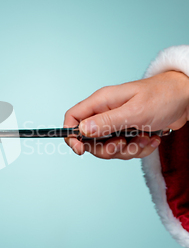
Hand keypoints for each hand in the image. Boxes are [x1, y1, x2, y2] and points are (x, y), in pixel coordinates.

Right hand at [64, 71, 188, 158]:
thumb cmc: (162, 97)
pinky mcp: (128, 132)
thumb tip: (81, 131)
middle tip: (123, 143)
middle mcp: (106, 112)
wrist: (186, 99)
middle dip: (107, 149)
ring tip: (145, 138)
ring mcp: (117, 123)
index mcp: (101, 102)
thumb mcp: (134, 112)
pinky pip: (125, 150)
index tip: (80, 150)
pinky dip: (139, 148)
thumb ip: (107, 122)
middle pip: (90, 140)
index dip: (71, 135)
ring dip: (128, 149)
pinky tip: (152, 139)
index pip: (73, 117)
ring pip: (109, 148)